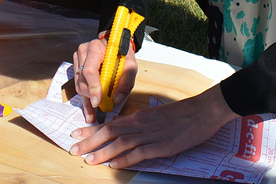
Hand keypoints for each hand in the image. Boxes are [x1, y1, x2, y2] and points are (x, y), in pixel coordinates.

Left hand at [69, 85, 237, 167]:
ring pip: (121, 143)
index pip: (110, 123)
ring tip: (87, 159)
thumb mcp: (156, 116)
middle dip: (89, 141)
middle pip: (110, 132)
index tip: (76, 134)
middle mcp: (141, 124)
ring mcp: (151, 135)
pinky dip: (125, 159)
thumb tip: (125, 132)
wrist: (202, 111)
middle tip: (73, 149)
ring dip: (103, 152)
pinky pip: (140, 153)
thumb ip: (141, 124)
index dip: (91, 130)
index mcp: (139, 116)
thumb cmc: (181, 113)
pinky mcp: (162, 146)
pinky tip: (114, 165)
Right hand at [73, 33, 137, 120]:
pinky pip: (78, 85)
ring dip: (88, 99)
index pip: (89, 71)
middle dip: (92, 96)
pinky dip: (85, 99)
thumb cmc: (122, 52)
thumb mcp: (130, 64)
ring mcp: (78, 58)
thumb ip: (126, 81)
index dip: (93, 88)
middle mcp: (83, 52)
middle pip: (82, 81)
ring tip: (95, 112)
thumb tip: (117, 99)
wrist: (113, 42)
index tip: (98, 102)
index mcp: (95, 48)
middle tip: (102, 107)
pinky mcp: (76, 65)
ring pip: (79, 85)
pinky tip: (89, 112)